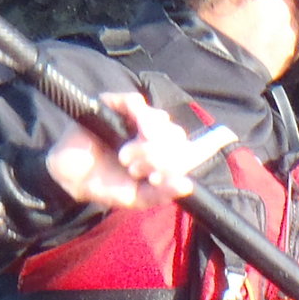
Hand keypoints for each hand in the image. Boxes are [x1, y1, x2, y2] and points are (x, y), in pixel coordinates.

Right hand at [47, 93, 200, 209]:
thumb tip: (187, 185)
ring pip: (161, 120)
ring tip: (127, 160)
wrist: (71, 181)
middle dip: (162, 158)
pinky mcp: (114, 105)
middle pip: (177, 135)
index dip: (212, 140)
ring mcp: (134, 118)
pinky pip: (136, 102)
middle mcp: (152, 133)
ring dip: (148, 146)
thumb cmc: (106, 185)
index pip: (191, 145)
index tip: (227, 135)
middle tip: (140, 172)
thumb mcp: (137, 198)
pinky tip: (129, 142)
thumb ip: (161, 193)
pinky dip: (140, 121)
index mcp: (162, 154)